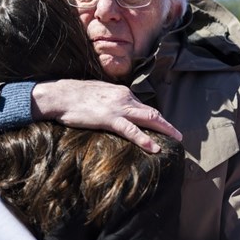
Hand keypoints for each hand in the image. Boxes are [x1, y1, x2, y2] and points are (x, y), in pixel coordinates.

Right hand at [31, 80, 181, 152]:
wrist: (59, 95)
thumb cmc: (75, 96)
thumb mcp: (99, 94)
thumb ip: (112, 101)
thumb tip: (118, 111)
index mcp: (122, 92)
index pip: (143, 106)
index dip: (155, 118)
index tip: (164, 127)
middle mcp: (124, 97)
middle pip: (152, 112)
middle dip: (167, 124)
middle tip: (179, 135)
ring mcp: (118, 107)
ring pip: (148, 118)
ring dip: (165, 129)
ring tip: (176, 139)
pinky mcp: (109, 118)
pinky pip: (131, 130)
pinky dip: (145, 139)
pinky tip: (154, 147)